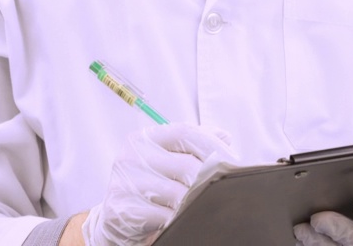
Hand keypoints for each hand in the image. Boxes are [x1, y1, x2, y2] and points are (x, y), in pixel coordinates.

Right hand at [82, 123, 233, 245]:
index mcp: (145, 138)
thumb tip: (225, 137)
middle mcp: (131, 155)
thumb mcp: (168, 160)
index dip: (213, 145)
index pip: (185, 132)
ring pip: (177, 194)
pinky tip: (183, 220)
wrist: (118, 218)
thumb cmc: (151, 186)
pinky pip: (163, 217)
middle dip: (210, 181)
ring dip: (196, 203)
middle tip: (226, 191)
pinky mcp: (120, 208)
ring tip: (206, 206)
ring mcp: (123, 182)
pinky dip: (179, 220)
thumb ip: (194, 145)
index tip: (233, 161)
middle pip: (186, 165)